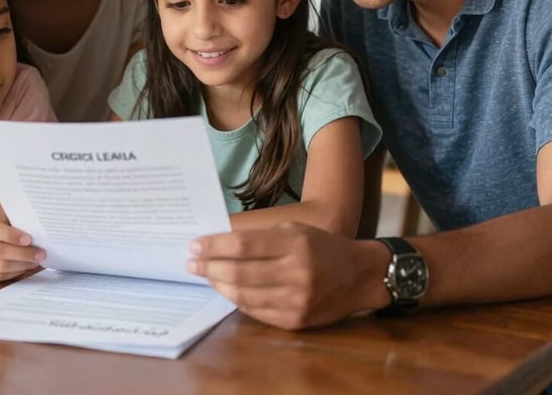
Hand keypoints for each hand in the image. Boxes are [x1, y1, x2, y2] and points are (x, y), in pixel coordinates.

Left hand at [187, 222, 387, 329]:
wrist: (360, 276)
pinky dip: (237, 301)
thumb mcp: (293, 230)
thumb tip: (219, 244)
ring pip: (244, 295)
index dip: (214, 246)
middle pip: (238, 272)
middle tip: (191, 262)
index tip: (194, 245)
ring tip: (205, 275)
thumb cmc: (321, 246)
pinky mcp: (296, 321)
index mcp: (294, 243)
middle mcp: (296, 273)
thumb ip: (260, 238)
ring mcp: (296, 300)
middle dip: (208, 267)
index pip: (243, 246)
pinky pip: (256, 312)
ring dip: (218, 285)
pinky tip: (226, 290)